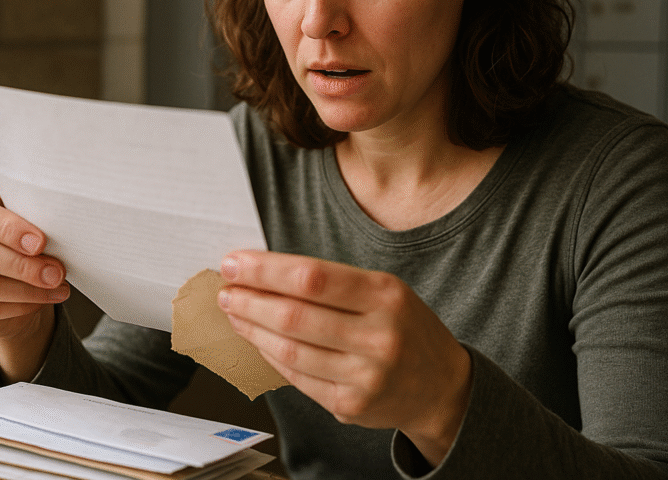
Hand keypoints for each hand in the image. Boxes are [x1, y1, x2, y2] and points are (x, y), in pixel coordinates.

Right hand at [0, 183, 68, 380]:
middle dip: (23, 265)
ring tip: (55, 288)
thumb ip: (27, 222)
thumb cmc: (10, 235)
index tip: (41, 243)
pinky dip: (14, 307)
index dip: (10, 229)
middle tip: (56, 273)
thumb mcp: (18, 219)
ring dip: (25, 290)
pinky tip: (36, 302)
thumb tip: (54, 240)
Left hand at [217, 250, 471, 466]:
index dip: (265, 270)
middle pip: (294, 315)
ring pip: (289, 350)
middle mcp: (378, 336)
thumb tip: (265, 271)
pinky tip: (256, 339)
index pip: (312, 277)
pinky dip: (269, 355)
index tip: (235, 263)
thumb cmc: (404, 328)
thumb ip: (332, 283)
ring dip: (251, 328)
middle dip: (250, 299)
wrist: (442, 386)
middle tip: (226, 288)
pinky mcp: (350, 405)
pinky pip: (296, 377)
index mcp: (386, 295)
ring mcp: (365, 375)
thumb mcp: (384, 292)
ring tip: (235, 311)